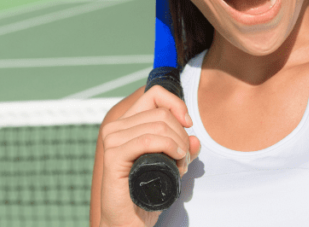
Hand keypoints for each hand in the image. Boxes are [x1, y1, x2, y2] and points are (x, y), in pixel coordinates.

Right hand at [98, 85, 201, 226]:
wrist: (129, 220)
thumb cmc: (147, 192)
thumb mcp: (171, 165)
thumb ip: (183, 149)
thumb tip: (196, 139)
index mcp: (127, 123)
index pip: (154, 94)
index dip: (176, 105)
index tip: (188, 124)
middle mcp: (116, 127)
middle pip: (161, 113)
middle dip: (182, 135)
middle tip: (184, 158)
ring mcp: (113, 140)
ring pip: (158, 125)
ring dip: (179, 146)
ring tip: (180, 165)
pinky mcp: (114, 155)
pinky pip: (148, 140)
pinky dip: (169, 148)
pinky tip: (176, 161)